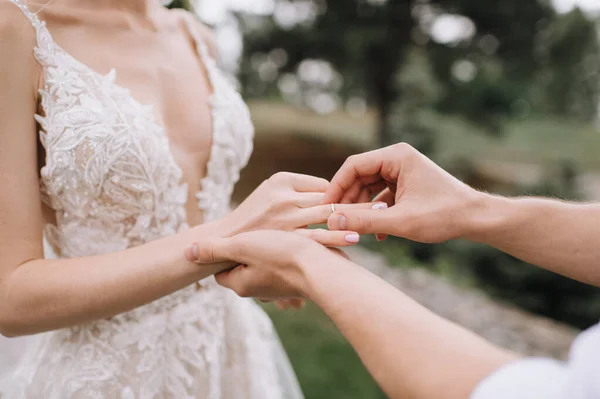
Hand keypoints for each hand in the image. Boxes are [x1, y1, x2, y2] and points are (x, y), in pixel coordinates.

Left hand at [186, 230, 339, 298]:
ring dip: (268, 255)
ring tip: (274, 237)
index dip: (223, 251)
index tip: (231, 237)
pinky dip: (286, 259)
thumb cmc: (282, 255)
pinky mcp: (297, 283)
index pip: (220, 269)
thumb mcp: (243, 246)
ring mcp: (278, 289)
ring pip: (265, 269)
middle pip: (242, 269)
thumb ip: (215, 250)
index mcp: (240, 283)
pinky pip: (285, 270)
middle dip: (246, 253)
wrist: (324, 269)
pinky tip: (293, 244)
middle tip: (251, 234)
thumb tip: (186, 253)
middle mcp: (258, 290)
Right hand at [220, 172, 380, 246]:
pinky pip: (316, 235)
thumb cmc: (250, 216)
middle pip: (331, 194)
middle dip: (361, 197)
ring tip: (381, 214)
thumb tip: (331, 191)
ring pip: (327, 213)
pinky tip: (355, 236)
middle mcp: (285, 194)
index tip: (370, 193)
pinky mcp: (284, 235)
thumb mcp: (271, 191)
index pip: (324, 183)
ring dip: (356, 214)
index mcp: (282, 178)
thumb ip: (300, 190)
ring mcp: (284, 215)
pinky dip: (337, 235)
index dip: (347, 189)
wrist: (222, 240)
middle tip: (388, 199)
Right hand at [323, 143, 482, 242]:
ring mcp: (402, 171)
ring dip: (362, 208)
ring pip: (369, 187)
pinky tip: (377, 234)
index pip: (353, 166)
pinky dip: (376, 212)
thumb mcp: (400, 221)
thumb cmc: (444, 215)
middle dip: (348, 200)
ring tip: (356, 229)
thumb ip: (364, 221)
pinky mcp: (406, 185)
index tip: (325, 208)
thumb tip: (332, 221)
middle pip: (359, 176)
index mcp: (396, 156)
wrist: (477, 219)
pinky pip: (381, 195)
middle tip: (336, 222)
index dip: (336, 187)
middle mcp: (397, 159)